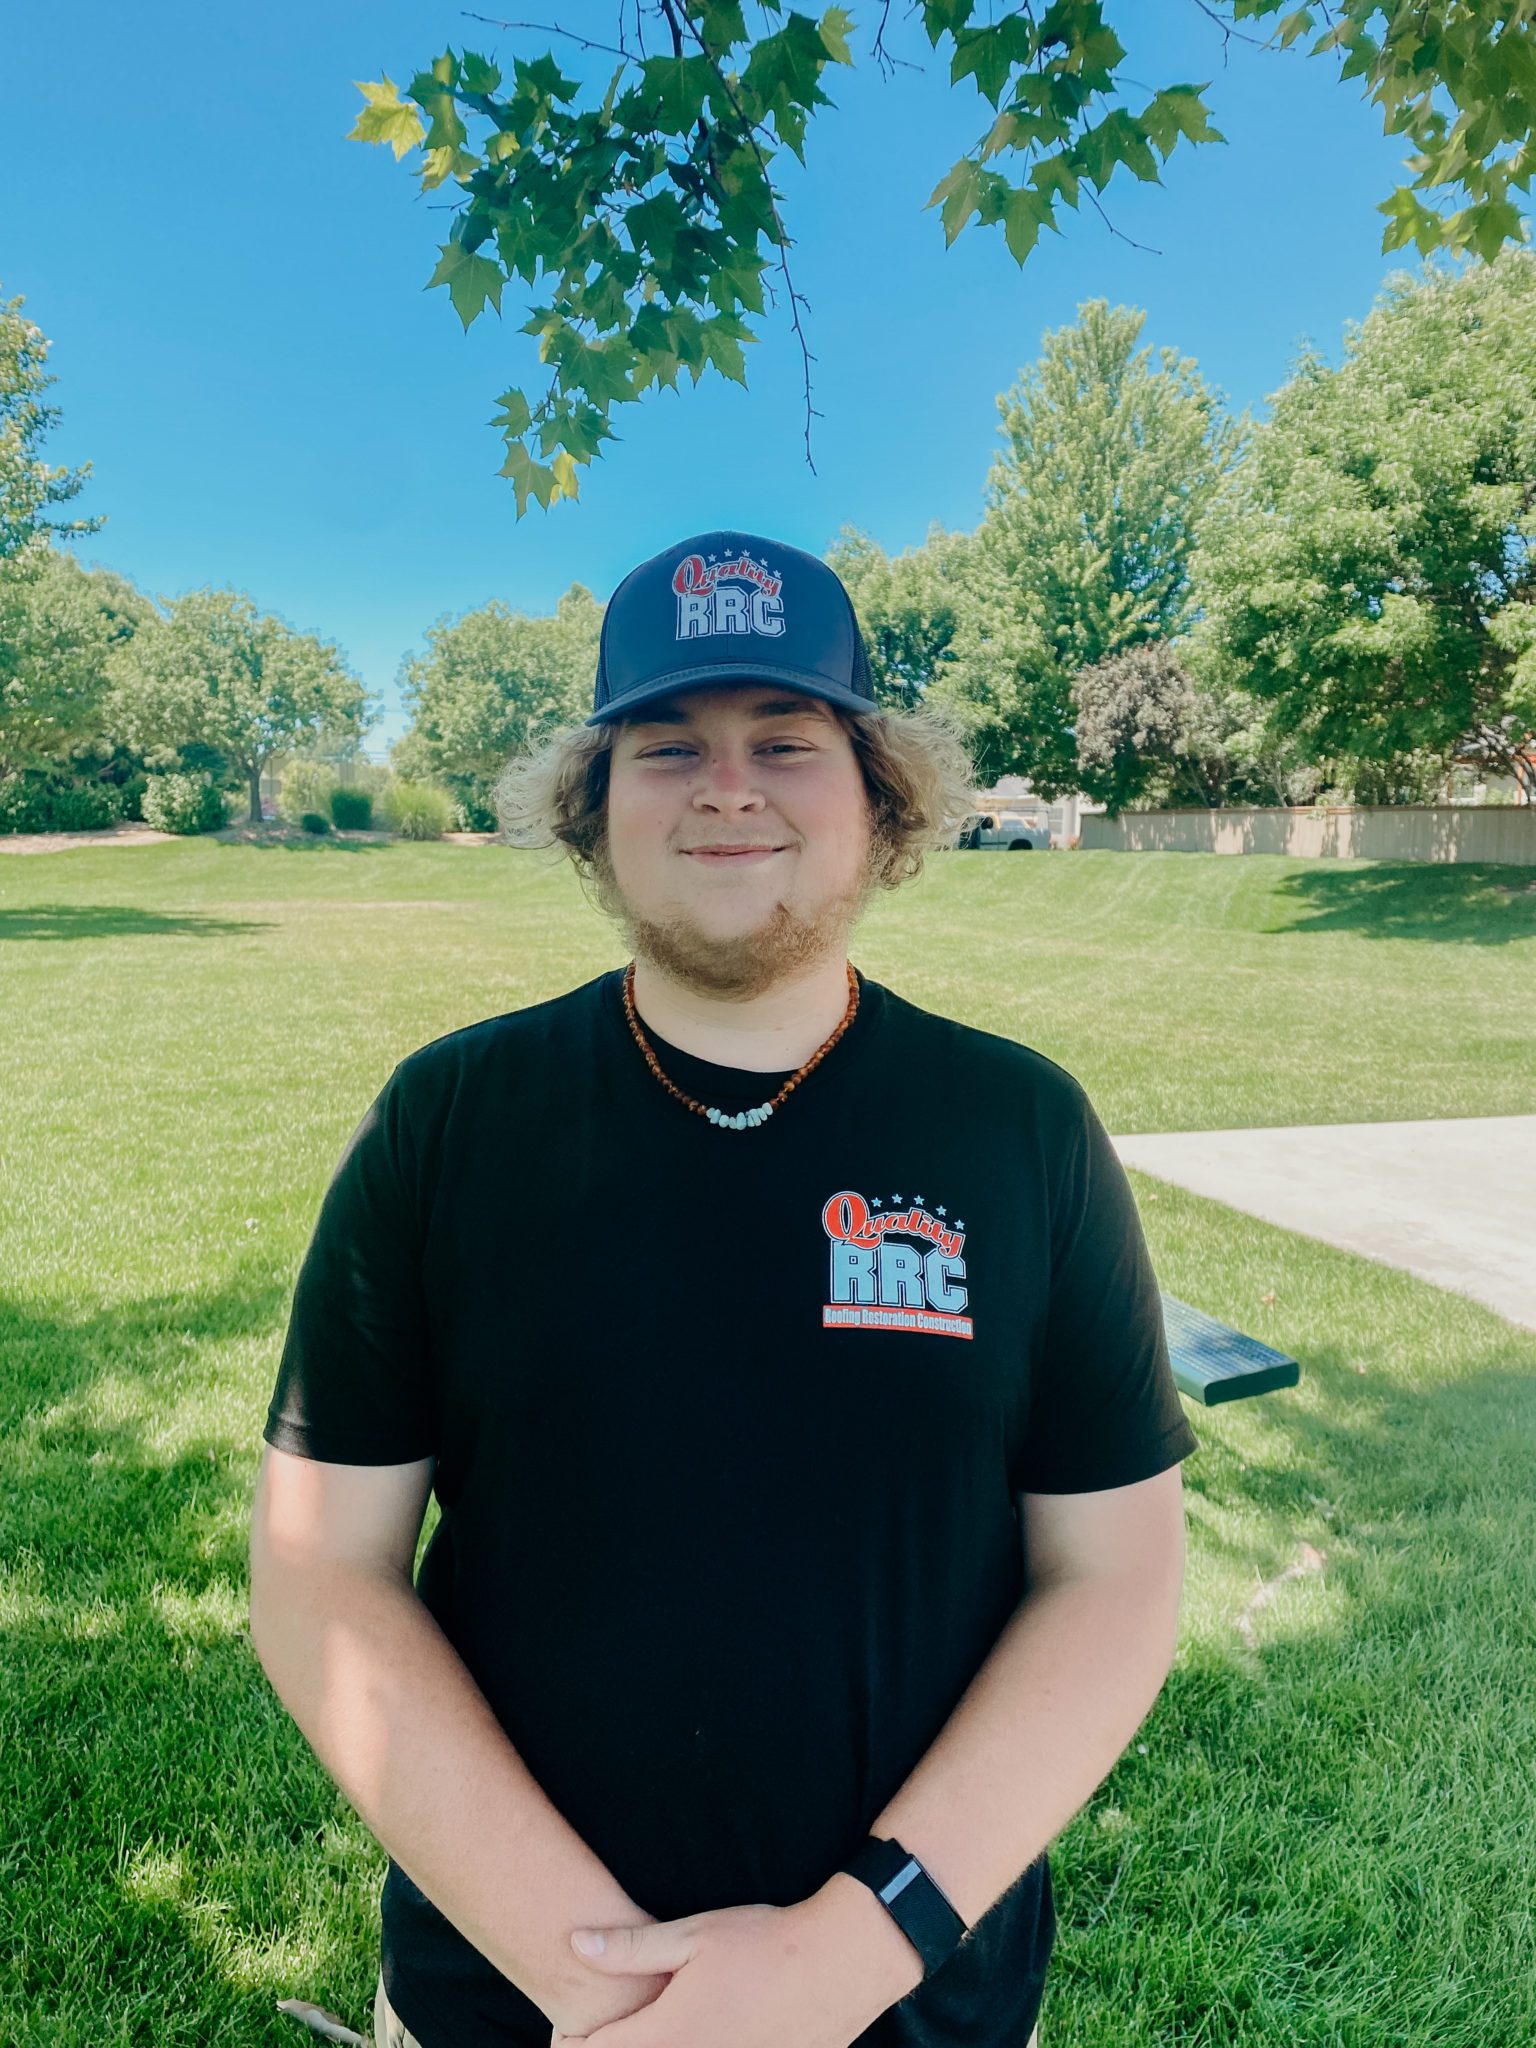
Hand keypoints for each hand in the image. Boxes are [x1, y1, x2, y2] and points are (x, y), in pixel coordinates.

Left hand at [547, 1881, 923, 2047]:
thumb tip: (576, 1945)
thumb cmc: (764, 1942)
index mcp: (671, 2033)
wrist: (838, 1964)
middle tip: (596, 2039)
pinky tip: (698, 2036)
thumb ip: (631, 1947)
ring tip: (648, 2036)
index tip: (564, 2034)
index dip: (572, 2045)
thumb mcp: (694, 1934)